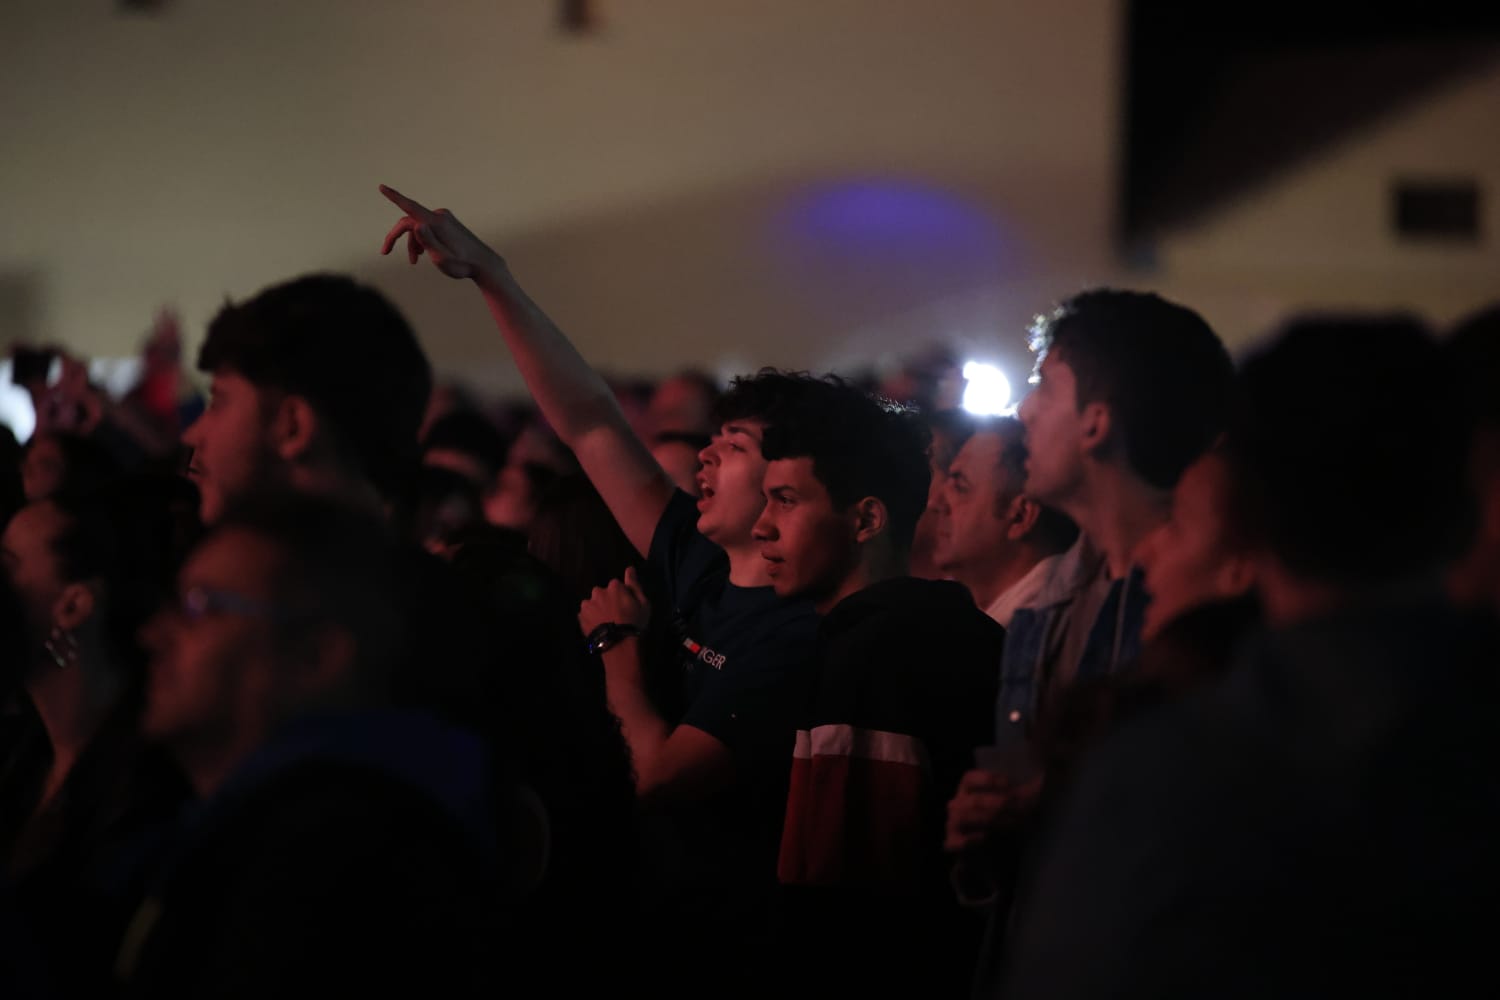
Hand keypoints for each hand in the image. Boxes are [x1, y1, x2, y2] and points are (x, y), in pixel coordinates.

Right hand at [378, 184, 504, 280]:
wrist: (484, 264)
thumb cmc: (463, 265)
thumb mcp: (442, 258)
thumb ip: (428, 241)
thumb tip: (417, 225)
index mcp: (436, 223)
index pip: (410, 207)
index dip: (394, 197)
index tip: (381, 187)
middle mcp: (440, 216)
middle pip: (409, 222)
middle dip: (397, 237)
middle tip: (385, 252)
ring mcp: (444, 218)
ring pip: (418, 227)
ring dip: (412, 243)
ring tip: (415, 261)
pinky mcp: (448, 223)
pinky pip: (427, 228)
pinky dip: (422, 240)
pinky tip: (423, 253)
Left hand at [578, 566, 650, 635]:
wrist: (619, 645)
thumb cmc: (635, 623)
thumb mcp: (643, 603)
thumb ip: (634, 585)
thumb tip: (630, 568)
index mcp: (614, 586)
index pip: (616, 585)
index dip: (621, 595)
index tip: (625, 605)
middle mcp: (598, 592)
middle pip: (602, 593)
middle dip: (607, 600)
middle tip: (615, 614)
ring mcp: (587, 605)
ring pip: (593, 603)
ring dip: (597, 609)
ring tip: (605, 622)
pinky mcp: (580, 617)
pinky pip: (586, 614)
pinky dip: (590, 618)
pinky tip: (598, 627)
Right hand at [943, 767, 1044, 853]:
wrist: (992, 854)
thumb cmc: (1004, 822)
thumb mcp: (1013, 806)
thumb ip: (1021, 795)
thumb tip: (1040, 783)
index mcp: (968, 789)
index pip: (970, 779)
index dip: (988, 780)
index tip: (1009, 784)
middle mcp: (958, 803)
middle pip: (973, 800)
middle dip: (998, 804)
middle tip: (1019, 808)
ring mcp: (953, 823)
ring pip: (964, 818)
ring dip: (990, 820)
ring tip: (1012, 823)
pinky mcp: (953, 842)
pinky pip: (958, 841)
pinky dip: (971, 839)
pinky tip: (986, 837)